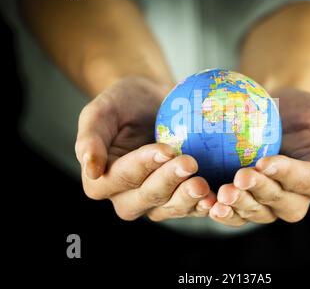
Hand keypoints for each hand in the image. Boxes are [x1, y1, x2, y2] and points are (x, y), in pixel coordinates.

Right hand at [75, 77, 215, 220]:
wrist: (151, 103)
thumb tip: (91, 168)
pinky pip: (190, 207)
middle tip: (189, 163)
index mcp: (102, 180)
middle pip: (146, 198)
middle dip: (168, 183)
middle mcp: (126, 196)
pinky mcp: (178, 198)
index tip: (165, 149)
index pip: (121, 177)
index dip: (143, 166)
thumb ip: (90, 137)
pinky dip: (203, 204)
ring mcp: (154, 201)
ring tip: (203, 184)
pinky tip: (216, 195)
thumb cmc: (123, 103)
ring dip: (187, 199)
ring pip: (169, 209)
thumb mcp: (101, 111)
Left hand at [210, 88, 309, 225]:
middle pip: (282, 204)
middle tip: (238, 178)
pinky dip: (222, 210)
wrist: (276, 112)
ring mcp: (270, 200)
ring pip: (258, 212)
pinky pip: (237, 211)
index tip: (264, 161)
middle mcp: (297, 196)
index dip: (288, 175)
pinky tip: (205, 200)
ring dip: (239, 206)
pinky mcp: (247, 198)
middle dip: (260, 193)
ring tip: (220, 195)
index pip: (309, 183)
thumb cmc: (307, 111)